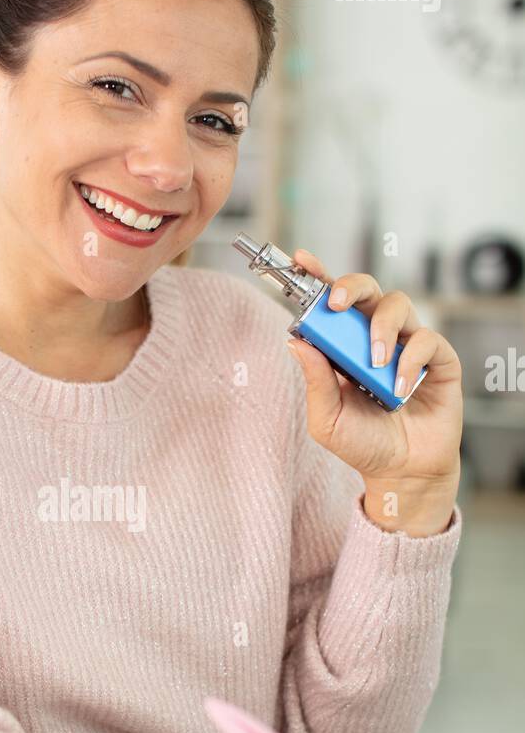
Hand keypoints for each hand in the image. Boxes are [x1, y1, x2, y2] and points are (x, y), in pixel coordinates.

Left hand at [286, 250, 462, 533]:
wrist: (401, 472)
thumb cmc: (363, 443)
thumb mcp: (326, 418)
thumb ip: (314, 381)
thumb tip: (295, 342)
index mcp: (344, 345)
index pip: (332, 302)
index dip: (318, 276)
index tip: (301, 260)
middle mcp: (376, 336)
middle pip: (366, 289)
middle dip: (349, 287)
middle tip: (336, 305)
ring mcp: (407, 344)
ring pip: (397, 305)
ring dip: (380, 329)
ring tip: (373, 363)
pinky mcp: (438, 359)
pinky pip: (426, 340)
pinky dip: (409, 360)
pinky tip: (399, 387)